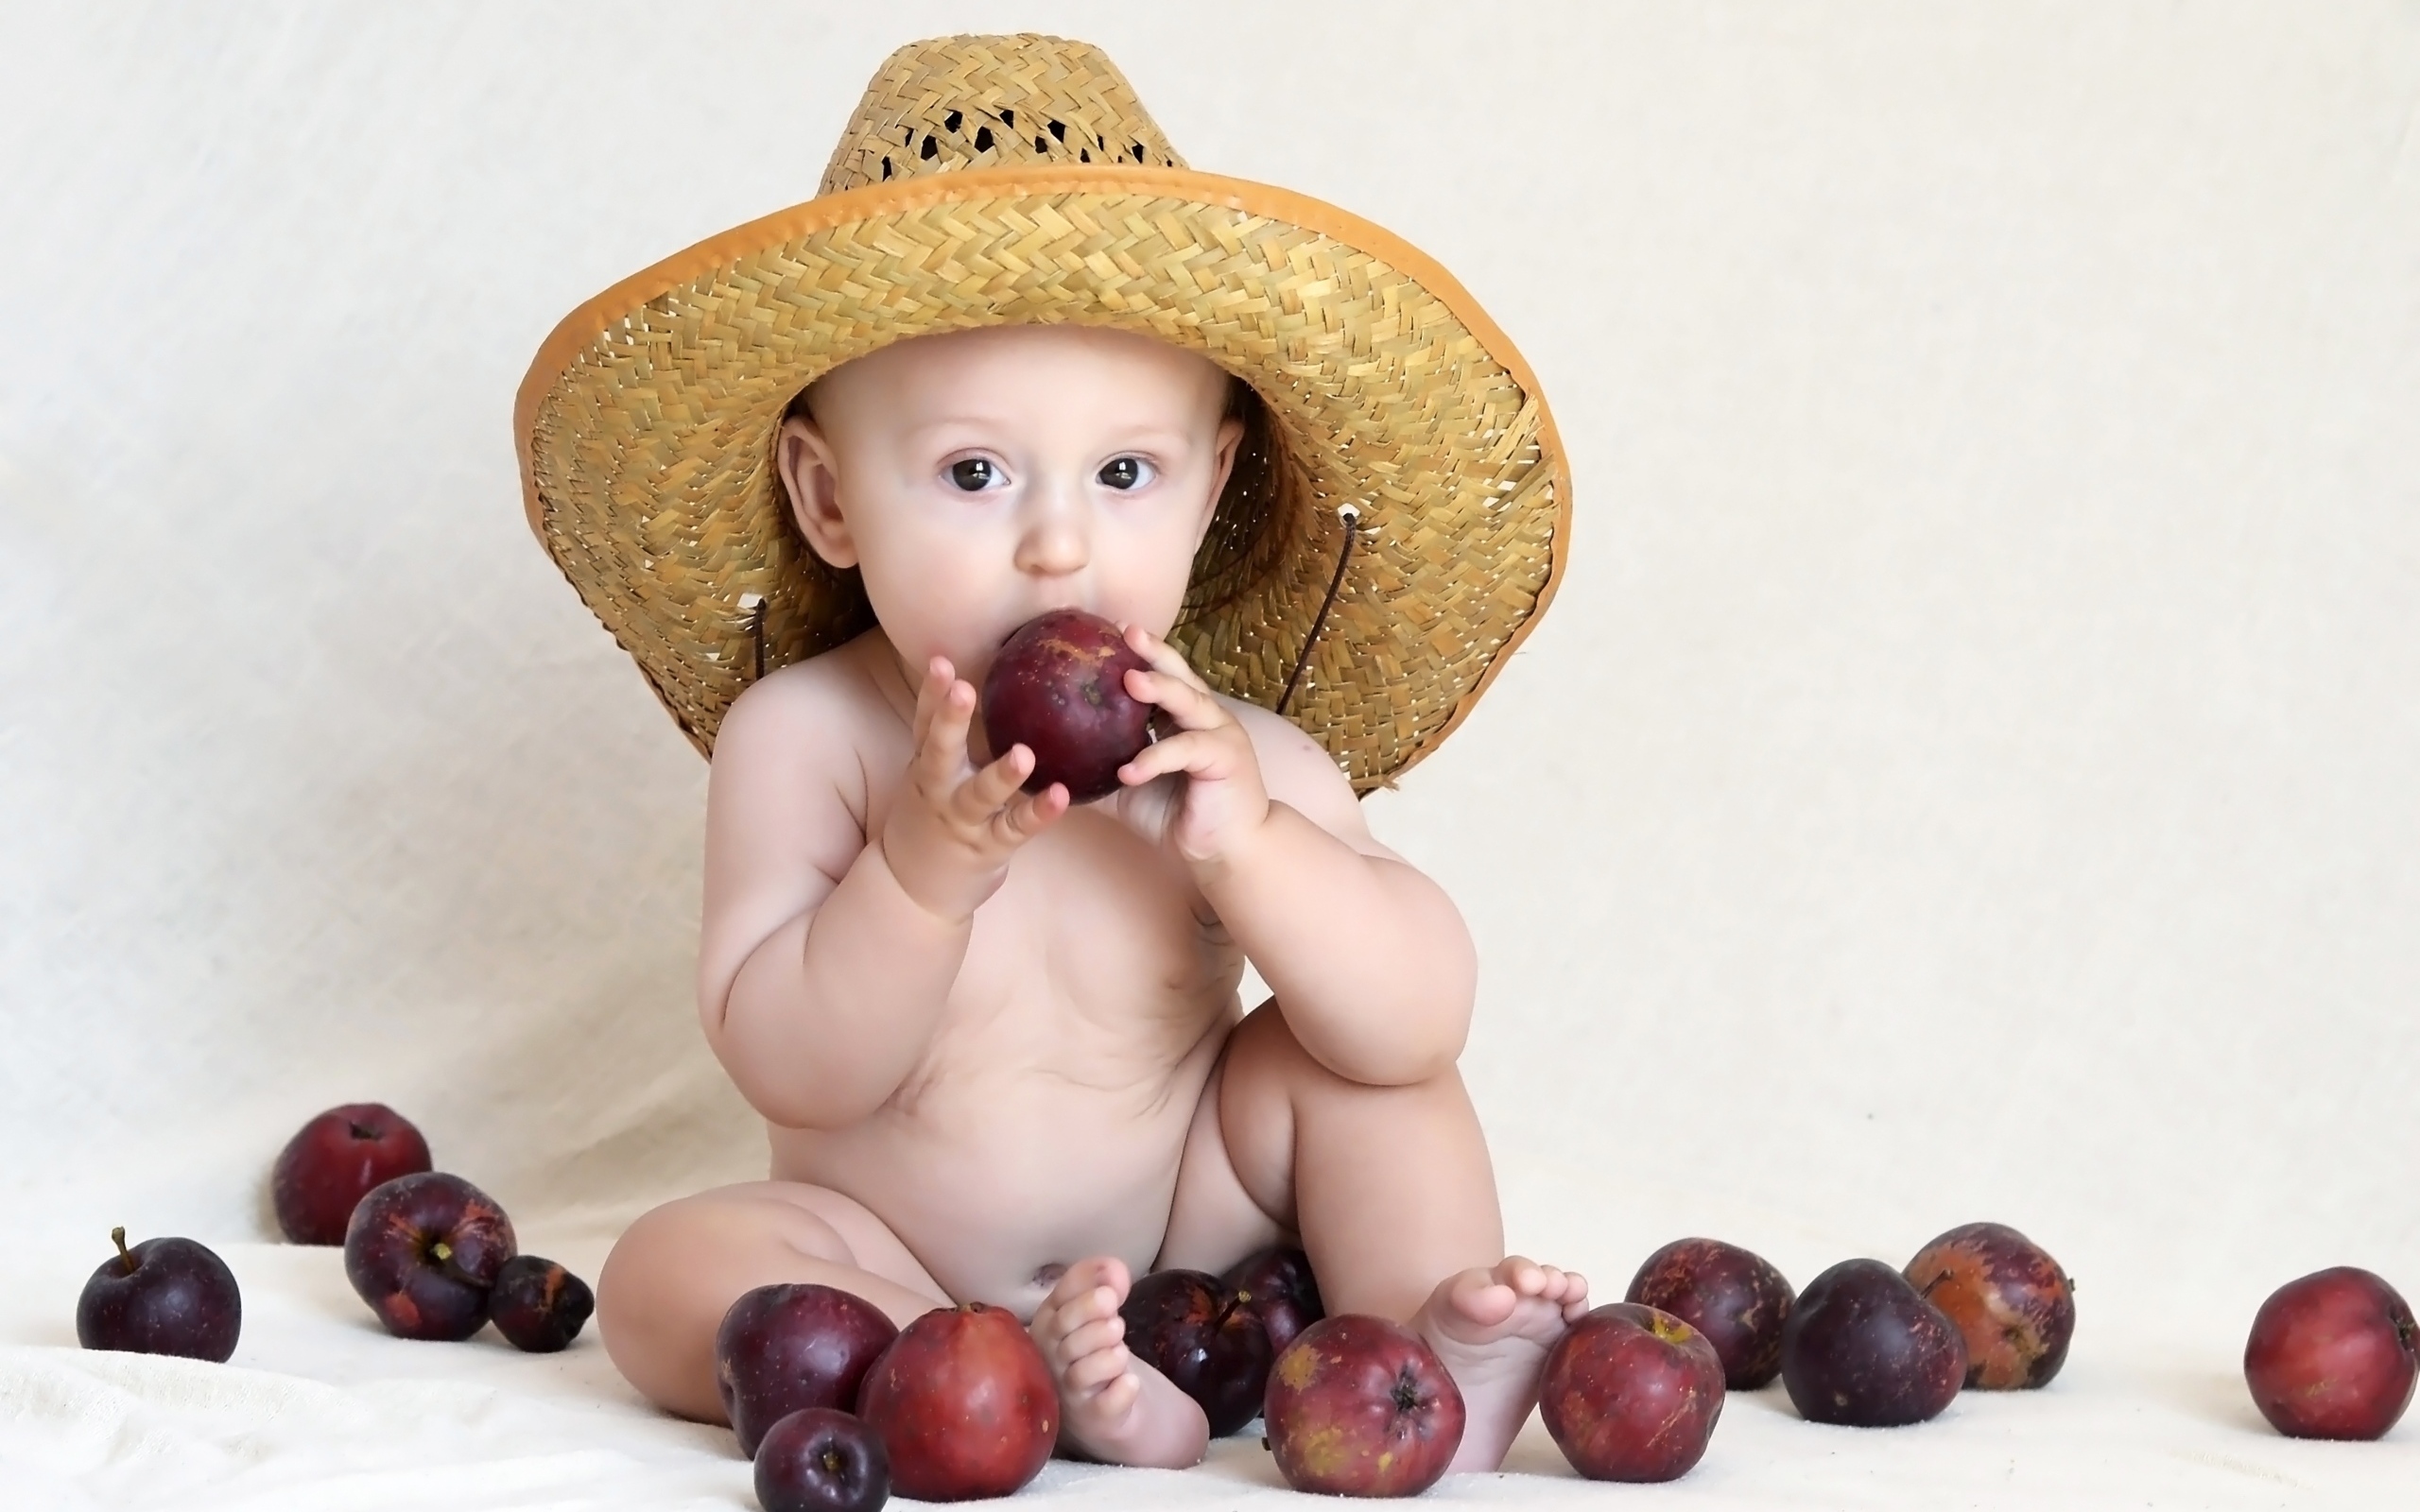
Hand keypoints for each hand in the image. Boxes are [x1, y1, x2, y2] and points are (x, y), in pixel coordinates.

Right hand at [879, 656, 1068, 920]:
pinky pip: (1015, 829)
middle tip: (963, 689)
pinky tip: (1062, 796)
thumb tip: (980, 686)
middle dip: (950, 720)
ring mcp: (961, 821)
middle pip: (940, 751)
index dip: (931, 694)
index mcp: (926, 768)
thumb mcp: (931, 778)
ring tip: (1024, 754)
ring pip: (979, 795)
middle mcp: (938, 791)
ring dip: (1002, 774)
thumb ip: (951, 741)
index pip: (924, 724)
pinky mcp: (987, 848)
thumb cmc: (932, 821)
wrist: (913, 891)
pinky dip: (1038, 813)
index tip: (940, 661)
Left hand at [1105, 625, 1271, 867]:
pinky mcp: (1227, 759)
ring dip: (1160, 689)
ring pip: (1189, 702)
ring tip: (1128, 680)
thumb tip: (1048, 766)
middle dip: (1154, 652)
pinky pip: (1187, 750)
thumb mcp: (1129, 790)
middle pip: (1180, 676)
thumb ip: (1098, 772)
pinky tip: (1128, 770)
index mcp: (1184, 718)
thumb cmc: (1178, 816)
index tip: (1111, 630)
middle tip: (1125, 632)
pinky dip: (1156, 757)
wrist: (1224, 852)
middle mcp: (1206, 718)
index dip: (1141, 654)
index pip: (1163, 677)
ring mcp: (1221, 734)